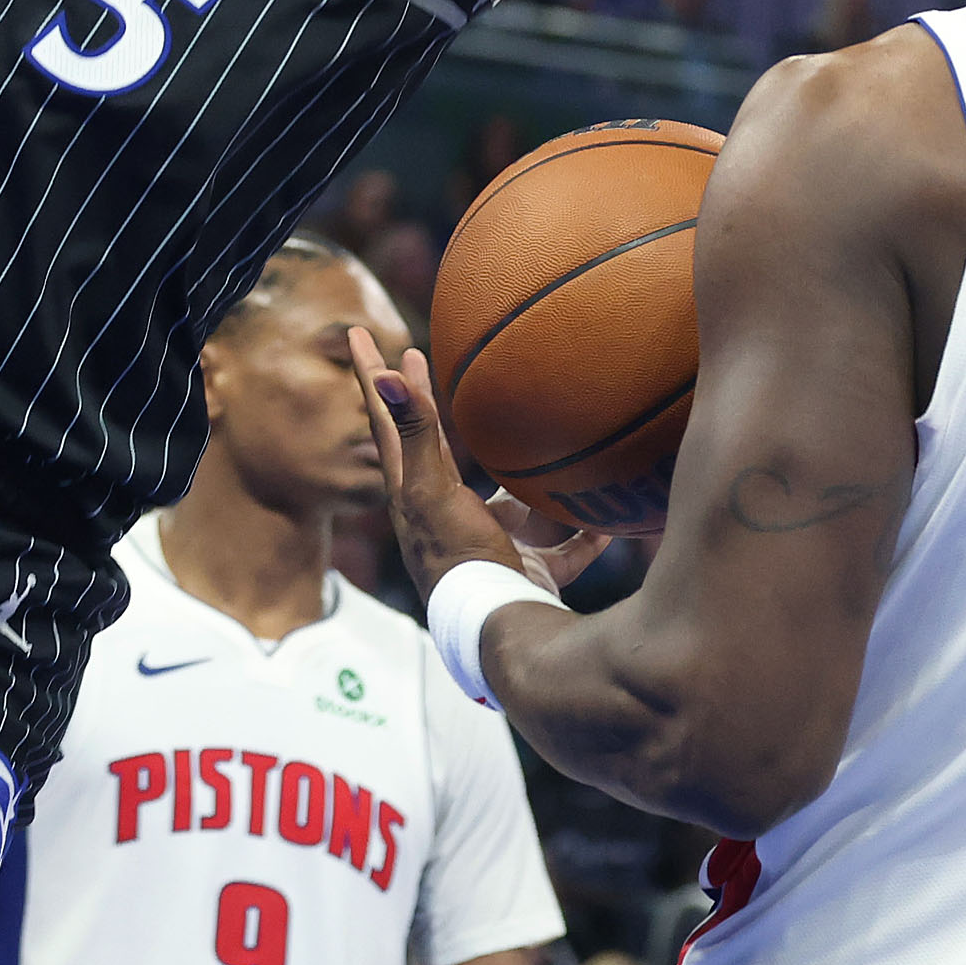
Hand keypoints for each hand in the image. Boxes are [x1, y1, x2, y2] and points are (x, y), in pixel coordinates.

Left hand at [349, 326, 611, 598]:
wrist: (498, 633)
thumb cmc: (460, 560)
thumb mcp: (434, 491)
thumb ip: (417, 434)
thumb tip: (383, 375)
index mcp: (414, 493)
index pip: (386, 421)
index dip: (371, 376)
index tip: (355, 331)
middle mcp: (445, 516)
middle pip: (432, 449)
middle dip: (428, 409)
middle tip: (420, 361)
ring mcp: (488, 545)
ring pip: (506, 503)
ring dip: (524, 482)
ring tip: (546, 447)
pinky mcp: (527, 572)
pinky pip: (559, 546)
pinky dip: (582, 533)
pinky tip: (610, 517)